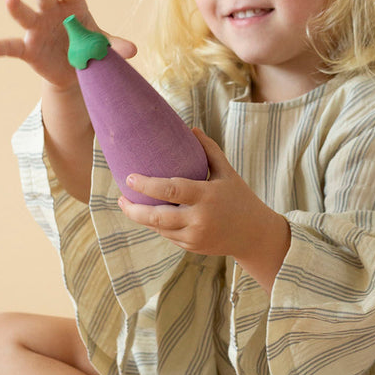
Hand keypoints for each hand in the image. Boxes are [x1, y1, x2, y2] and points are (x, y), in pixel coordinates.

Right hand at [0, 0, 135, 89]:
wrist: (77, 71)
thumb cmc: (89, 47)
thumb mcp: (102, 47)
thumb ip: (114, 47)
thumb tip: (133, 51)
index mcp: (72, 5)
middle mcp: (51, 11)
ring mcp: (36, 28)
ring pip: (25, 13)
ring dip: (17, 6)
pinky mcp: (27, 49)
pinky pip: (9, 47)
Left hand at [118, 129, 290, 291]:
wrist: (254, 235)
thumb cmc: (240, 198)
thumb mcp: (228, 172)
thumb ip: (209, 150)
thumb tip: (191, 127)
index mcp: (206, 196)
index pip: (170, 190)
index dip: (146, 185)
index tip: (129, 177)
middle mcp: (199, 219)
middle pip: (156, 217)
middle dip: (133, 209)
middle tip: (120, 199)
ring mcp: (195, 236)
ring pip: (159, 228)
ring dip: (142, 218)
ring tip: (128, 205)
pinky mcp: (192, 247)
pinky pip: (168, 236)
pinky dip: (158, 226)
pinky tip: (149, 216)